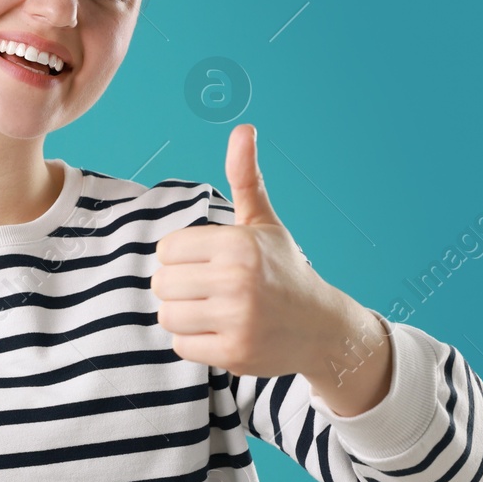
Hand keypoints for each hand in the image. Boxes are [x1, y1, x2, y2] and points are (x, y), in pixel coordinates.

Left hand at [152, 125, 389, 410]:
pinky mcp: (234, 352)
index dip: (181, 258)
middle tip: (208, 290)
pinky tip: (220, 332)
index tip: (207, 263)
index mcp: (238, 243)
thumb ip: (246, 178)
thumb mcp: (264, 223)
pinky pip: (181, 345)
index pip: (167, 250)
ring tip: (212, 310)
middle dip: (179, 287)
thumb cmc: (283, 270)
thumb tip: (243, 129)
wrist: (320, 327)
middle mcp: (238, 280)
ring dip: (183, 316)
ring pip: (167, 315)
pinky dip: (194, 342)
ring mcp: (237, 319)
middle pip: (162, 283)